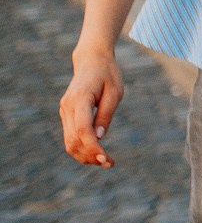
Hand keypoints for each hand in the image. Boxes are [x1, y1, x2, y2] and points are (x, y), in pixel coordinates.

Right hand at [61, 47, 124, 167]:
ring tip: (104, 161)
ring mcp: (64, 110)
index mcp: (80, 99)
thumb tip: (99, 137)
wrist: (91, 59)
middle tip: (110, 163)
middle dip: (90, 156)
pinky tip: (95, 152)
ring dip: (84, 155)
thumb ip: (105, 114)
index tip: (107, 159)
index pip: (83, 130)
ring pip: (69, 141)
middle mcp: (67, 106)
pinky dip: (81, 148)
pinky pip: (70, 136)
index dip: (94, 148)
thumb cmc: (107, 74)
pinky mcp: (66, 113)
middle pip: (73, 140)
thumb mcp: (115, 92)